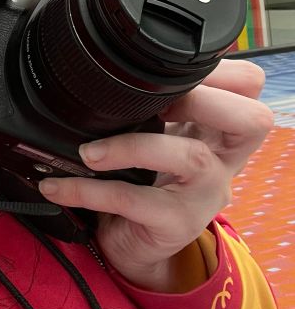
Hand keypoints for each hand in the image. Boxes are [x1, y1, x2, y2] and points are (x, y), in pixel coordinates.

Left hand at [38, 59, 274, 289]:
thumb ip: (149, 105)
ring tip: (86, 152)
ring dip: (131, 146)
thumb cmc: (146, 181)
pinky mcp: (178, 225)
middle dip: (203, 100)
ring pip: (190, 157)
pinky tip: (57, 185)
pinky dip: (88, 190)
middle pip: (251, 120)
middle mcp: (224, 160)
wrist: (137, 244)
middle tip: (155, 104)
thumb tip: (99, 63)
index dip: (222, 71)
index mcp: (219, 130)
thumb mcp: (155, 137)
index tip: (171, 71)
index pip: (250, 87)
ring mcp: (205, 194)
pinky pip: (135, 201)